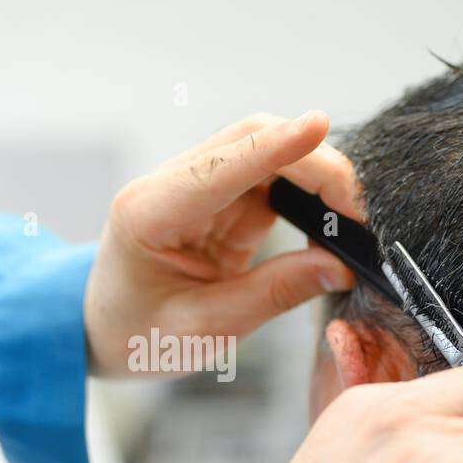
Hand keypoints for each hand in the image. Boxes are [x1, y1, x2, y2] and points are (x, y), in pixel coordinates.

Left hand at [85, 111, 357, 375]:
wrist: (103, 331)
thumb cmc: (139, 335)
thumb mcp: (204, 331)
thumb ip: (272, 295)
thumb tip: (338, 266)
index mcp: (149, 214)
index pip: (220, 167)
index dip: (274, 146)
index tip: (318, 127)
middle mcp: (169, 186)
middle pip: (250, 139)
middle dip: (313, 162)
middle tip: (359, 212)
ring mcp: (195, 186)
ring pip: (267, 151)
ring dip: (315, 175)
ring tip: (352, 219)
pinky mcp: (219, 198)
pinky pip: (272, 179)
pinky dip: (307, 193)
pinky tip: (331, 220)